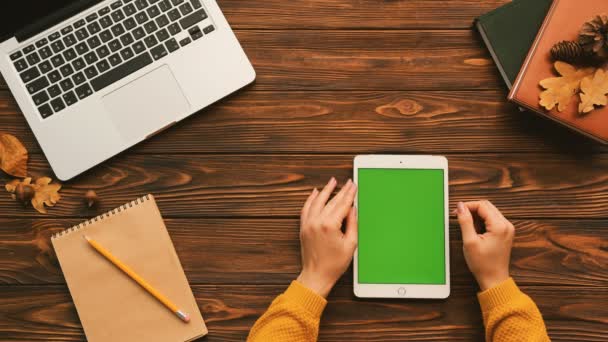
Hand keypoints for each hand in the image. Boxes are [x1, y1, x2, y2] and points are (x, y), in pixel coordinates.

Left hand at [297, 177, 357, 297]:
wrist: (316, 275)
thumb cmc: (334, 264)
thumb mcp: (350, 244)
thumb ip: (353, 224)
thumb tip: (353, 209)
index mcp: (329, 226)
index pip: (343, 205)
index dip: (350, 194)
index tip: (354, 186)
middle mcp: (317, 222)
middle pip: (331, 202)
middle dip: (341, 191)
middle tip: (348, 183)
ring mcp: (308, 224)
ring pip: (317, 201)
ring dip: (326, 190)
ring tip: (332, 181)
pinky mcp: (303, 227)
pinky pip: (306, 209)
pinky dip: (311, 199)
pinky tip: (315, 193)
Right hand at [456, 201, 513, 290]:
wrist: (494, 279)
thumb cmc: (483, 264)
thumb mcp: (470, 241)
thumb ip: (465, 221)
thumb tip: (460, 206)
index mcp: (500, 226)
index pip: (482, 205)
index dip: (468, 205)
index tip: (457, 211)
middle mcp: (507, 225)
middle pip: (487, 206)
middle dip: (472, 209)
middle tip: (459, 216)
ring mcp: (507, 229)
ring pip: (490, 212)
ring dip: (477, 215)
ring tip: (467, 226)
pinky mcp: (505, 233)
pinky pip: (493, 220)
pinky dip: (482, 221)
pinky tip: (475, 230)